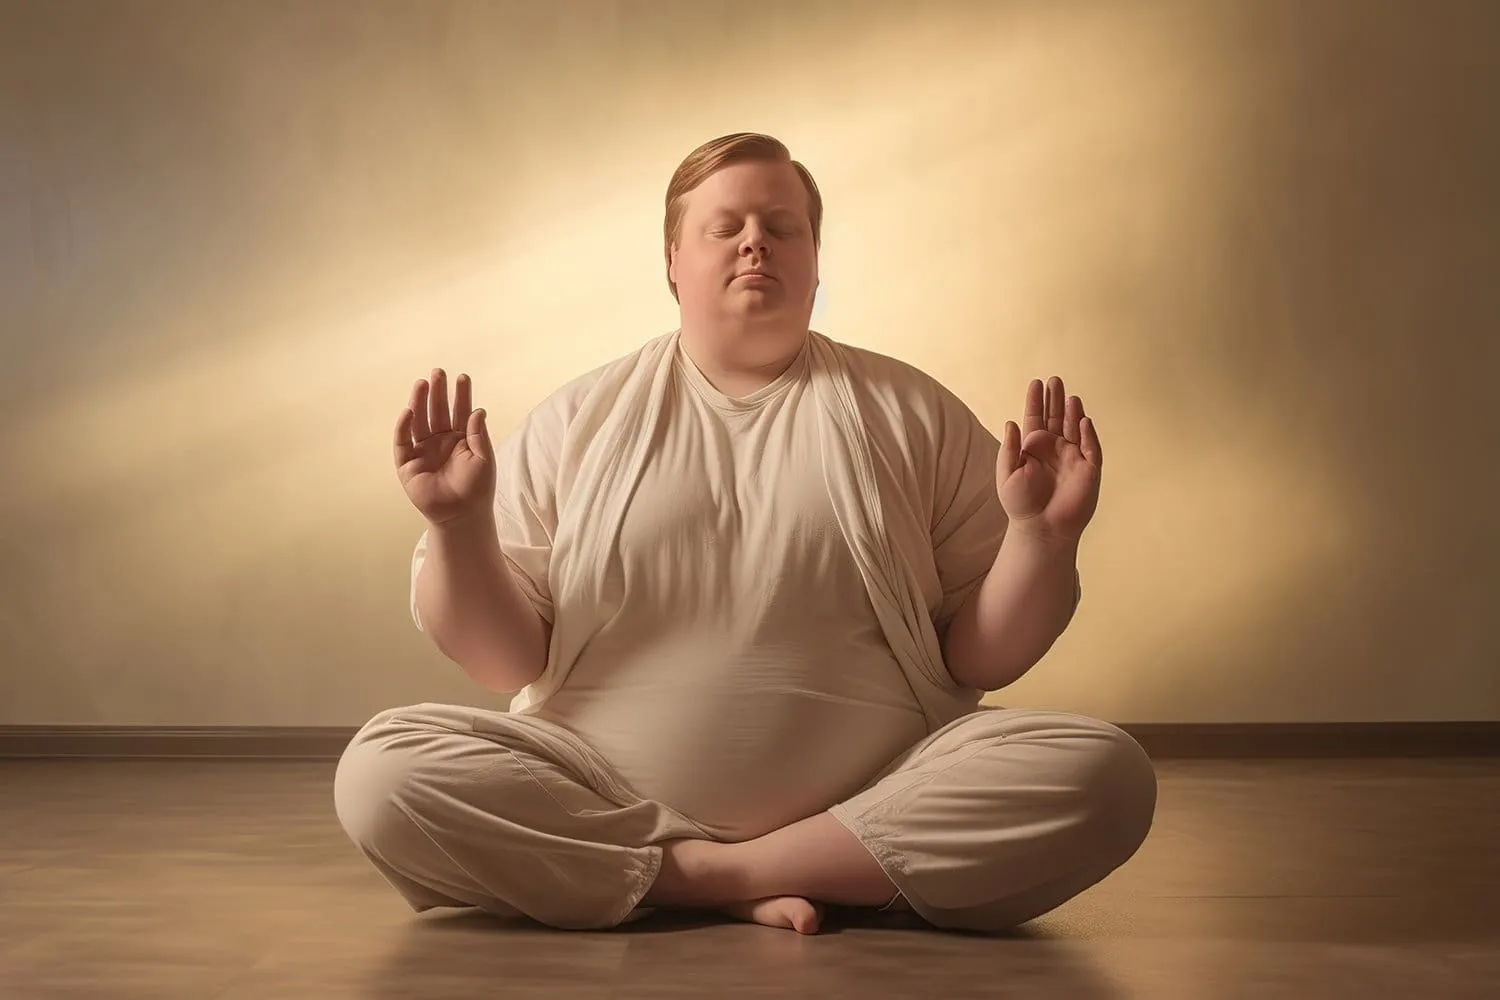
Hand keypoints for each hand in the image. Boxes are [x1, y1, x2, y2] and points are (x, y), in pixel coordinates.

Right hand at [394, 368, 495, 526]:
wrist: (462, 516)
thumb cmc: (477, 489)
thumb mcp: (484, 459)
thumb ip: (479, 435)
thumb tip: (479, 410)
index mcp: (461, 439)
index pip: (461, 412)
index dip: (461, 395)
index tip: (462, 377)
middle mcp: (441, 442)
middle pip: (437, 411)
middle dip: (438, 392)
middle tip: (438, 372)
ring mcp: (423, 451)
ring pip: (419, 421)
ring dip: (419, 402)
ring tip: (422, 383)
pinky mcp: (408, 464)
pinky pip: (403, 442)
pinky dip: (404, 426)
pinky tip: (409, 410)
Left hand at [996, 375, 1101, 542]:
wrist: (1041, 528)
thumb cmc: (1021, 504)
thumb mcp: (1007, 474)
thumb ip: (1010, 448)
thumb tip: (1010, 422)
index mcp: (1034, 449)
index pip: (1036, 419)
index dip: (1036, 402)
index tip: (1036, 383)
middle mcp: (1055, 449)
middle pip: (1057, 418)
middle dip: (1056, 400)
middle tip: (1054, 380)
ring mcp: (1073, 458)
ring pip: (1075, 429)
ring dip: (1073, 412)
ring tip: (1070, 396)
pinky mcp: (1089, 470)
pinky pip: (1091, 448)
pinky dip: (1088, 434)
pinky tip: (1084, 420)